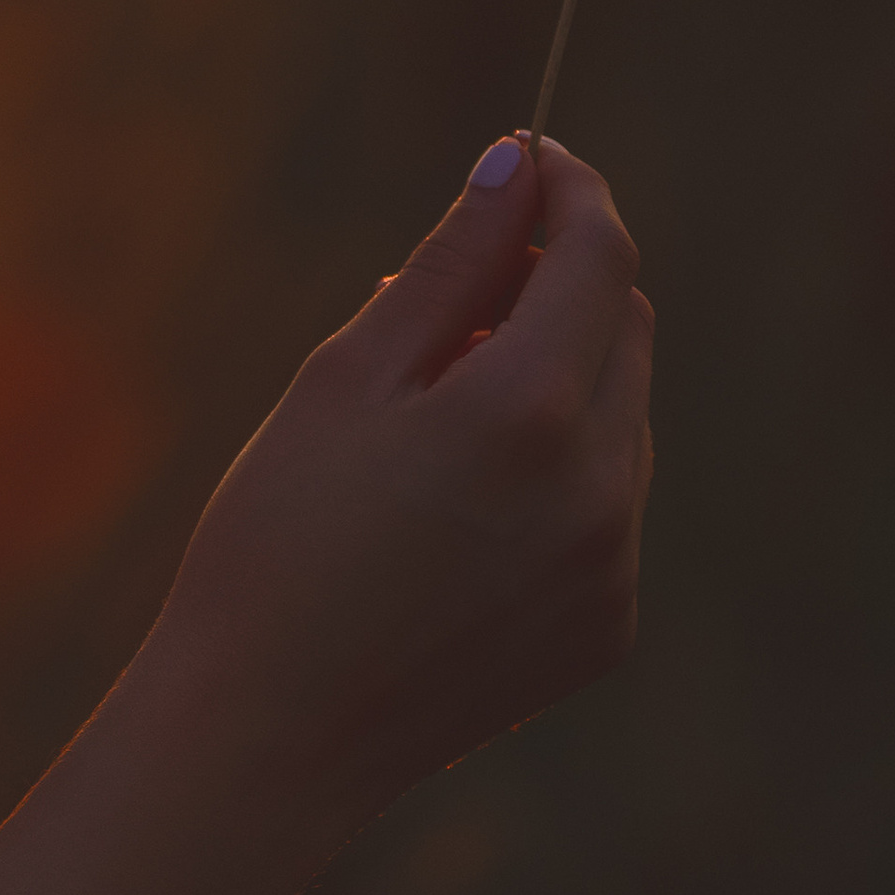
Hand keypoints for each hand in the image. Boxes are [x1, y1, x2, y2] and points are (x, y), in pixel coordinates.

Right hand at [150, 136, 653, 839]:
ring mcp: (613, 568)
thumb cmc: (279, 536)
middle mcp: (598, 489)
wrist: (267, 734)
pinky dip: (556, 470)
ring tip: (433, 409)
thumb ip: (448, 262)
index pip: (600, 255)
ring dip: (557, 376)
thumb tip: (516, 163)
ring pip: (621, 414)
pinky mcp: (609, 628)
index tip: (532, 160)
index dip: (573, 190)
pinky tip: (453, 507)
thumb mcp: (347, 375)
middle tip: (455, 286)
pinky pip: (608, 505)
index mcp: (526, 411)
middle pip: (627, 326)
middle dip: (560, 281)